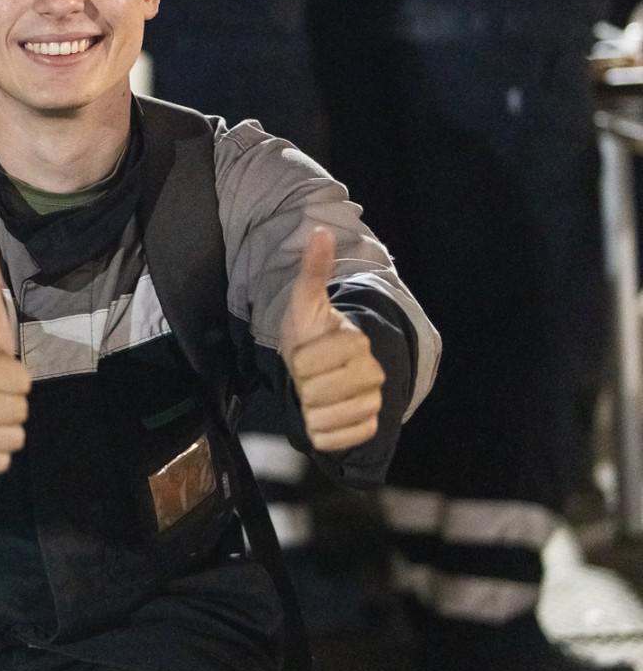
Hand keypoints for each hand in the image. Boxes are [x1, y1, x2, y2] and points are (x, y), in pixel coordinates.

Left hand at [280, 227, 385, 452]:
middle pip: (315, 391)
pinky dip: (321, 432)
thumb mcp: (305, 303)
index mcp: (356, 341)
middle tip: (308, 375)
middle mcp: (372, 372)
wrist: (322, 368)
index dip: (297, 360)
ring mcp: (374, 401)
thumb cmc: (309, 333)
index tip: (303, 353)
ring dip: (309, 409)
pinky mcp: (369, 427)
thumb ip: (313, 270)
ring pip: (324, 416)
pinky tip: (323, 416)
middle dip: (301, 385)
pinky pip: (335, 439)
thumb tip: (319, 231)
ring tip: (315, 394)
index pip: (308, 361)